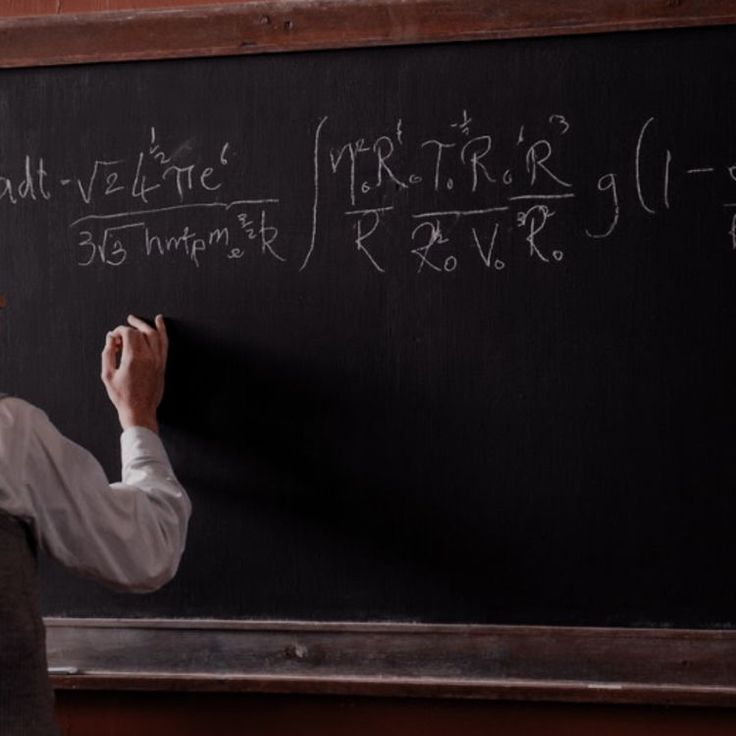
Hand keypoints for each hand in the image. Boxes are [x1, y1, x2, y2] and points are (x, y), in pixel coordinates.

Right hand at [101, 314, 168, 432]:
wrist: (140, 411)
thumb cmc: (122, 396)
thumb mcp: (107, 375)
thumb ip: (108, 354)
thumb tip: (110, 338)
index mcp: (134, 359)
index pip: (129, 334)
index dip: (120, 331)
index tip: (113, 337)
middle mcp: (149, 357)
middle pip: (142, 332)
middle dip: (131, 327)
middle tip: (124, 325)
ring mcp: (158, 361)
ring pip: (156, 335)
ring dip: (147, 325)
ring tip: (137, 319)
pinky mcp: (162, 365)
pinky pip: (164, 344)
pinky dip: (162, 332)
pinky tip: (160, 322)